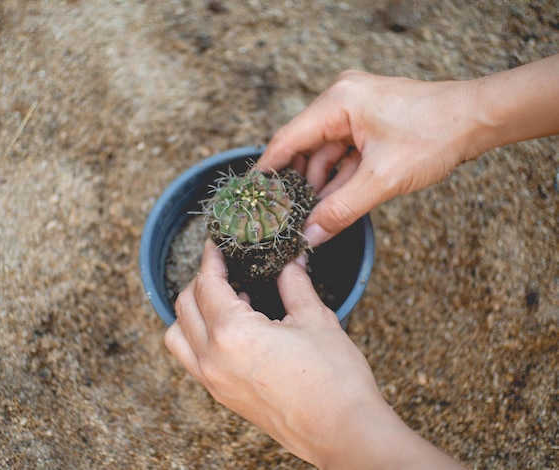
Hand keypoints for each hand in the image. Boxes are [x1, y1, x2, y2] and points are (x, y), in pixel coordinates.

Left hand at [164, 240, 462, 468]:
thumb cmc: (333, 379)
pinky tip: (234, 328)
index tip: (215, 246)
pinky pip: (193, 359)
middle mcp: (212, 359)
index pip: (207, 285)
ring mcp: (214, 382)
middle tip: (223, 267)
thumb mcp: (315, 319)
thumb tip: (290, 261)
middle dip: (200, 281)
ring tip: (225, 299)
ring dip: (192, 312)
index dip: (211, 259)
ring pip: (178, 336)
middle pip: (184, 307)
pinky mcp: (223, 397)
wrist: (343, 431)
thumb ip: (295, 284)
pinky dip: (199, 336)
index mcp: (232, 334)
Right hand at [256, 71, 479, 246]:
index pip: (288, 138)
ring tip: (309, 214)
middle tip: (283, 213)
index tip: (253, 196)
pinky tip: (332, 202)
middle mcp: (341, 100)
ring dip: (319, 183)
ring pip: (324, 152)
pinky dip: (338, 177)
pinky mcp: (368, 121)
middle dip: (297, 181)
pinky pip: (343, 152)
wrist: (478, 119)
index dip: (269, 170)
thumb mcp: (383, 179)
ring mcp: (355, 109)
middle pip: (304, 146)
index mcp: (337, 102)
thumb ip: (341, 210)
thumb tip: (309, 236)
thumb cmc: (435, 135)